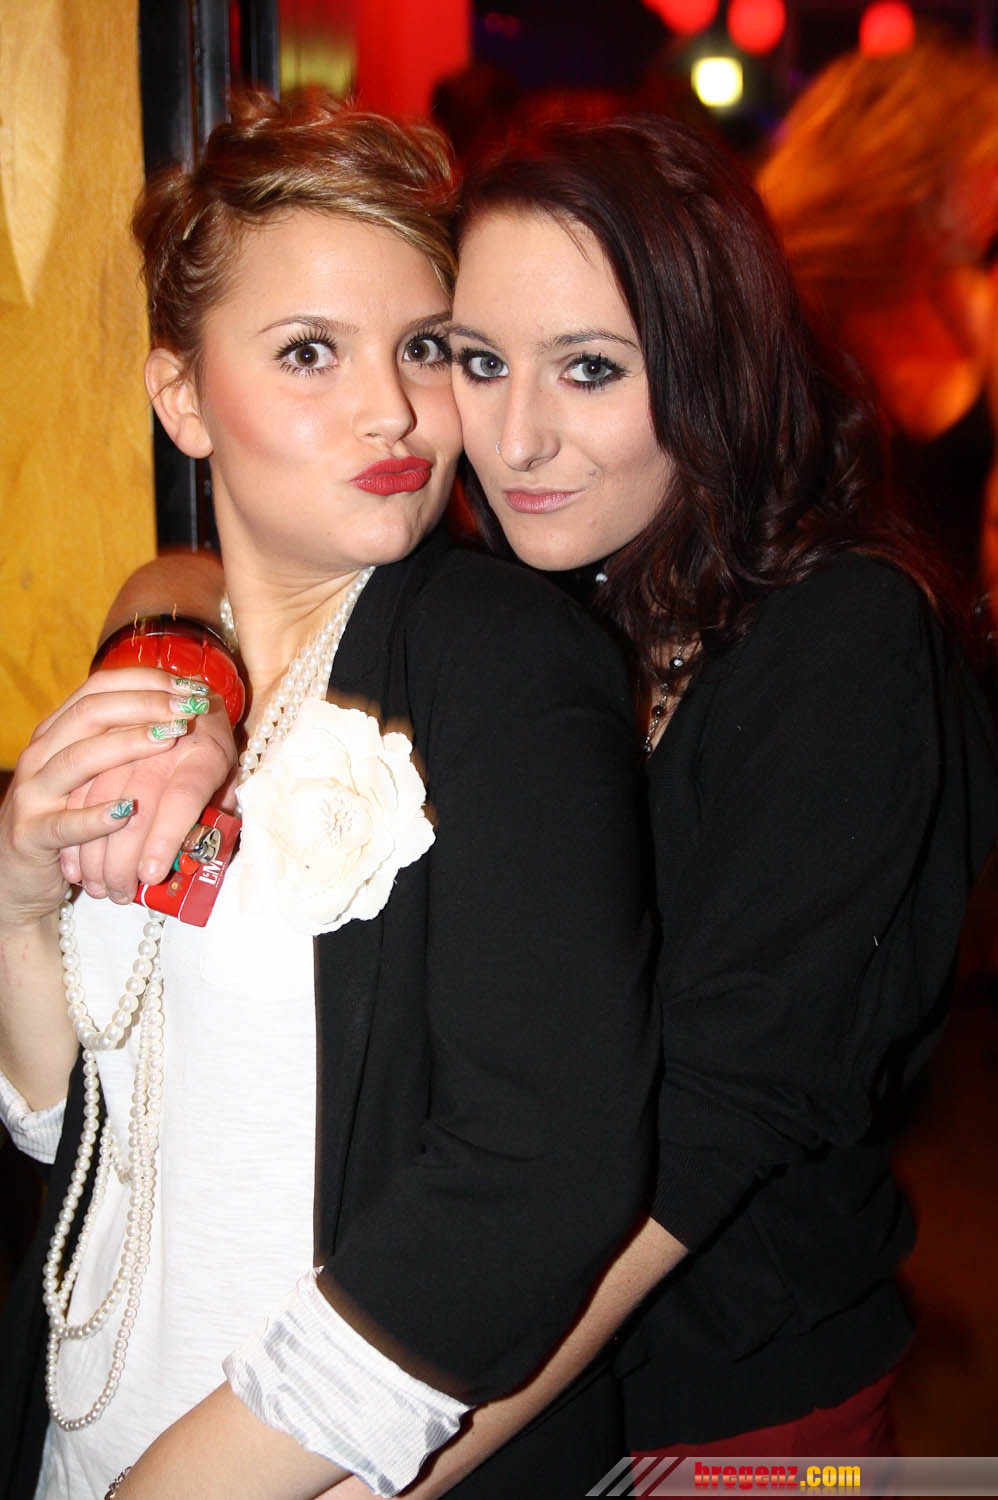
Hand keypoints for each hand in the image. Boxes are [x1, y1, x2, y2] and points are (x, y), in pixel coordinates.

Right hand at [0, 670, 202, 925]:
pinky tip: (128, 810)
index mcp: (57, 732)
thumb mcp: (99, 777)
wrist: (18, 877)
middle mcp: (41, 754)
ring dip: (127, 746)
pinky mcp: (31, 834)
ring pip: (78, 759)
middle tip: (186, 709)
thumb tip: (194, 722)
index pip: (98, 688)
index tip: (187, 686)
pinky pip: (65, 823)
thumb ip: (131, 749)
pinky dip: (97, 816)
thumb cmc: (72, 819)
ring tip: (169, 739)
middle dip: (144, 706)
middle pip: (90, 713)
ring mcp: (33, 793)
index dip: (144, 682)